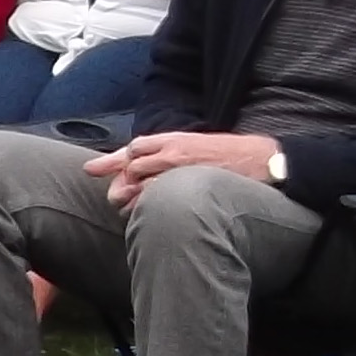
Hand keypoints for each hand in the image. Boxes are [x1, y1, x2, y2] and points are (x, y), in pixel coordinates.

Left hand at [93, 131, 277, 210]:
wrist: (261, 162)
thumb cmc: (233, 157)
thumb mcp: (200, 145)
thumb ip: (175, 153)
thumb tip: (152, 165)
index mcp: (174, 139)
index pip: (134, 148)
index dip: (113, 161)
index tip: (94, 170)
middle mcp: (171, 151)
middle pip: (130, 166)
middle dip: (118, 182)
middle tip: (115, 198)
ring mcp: (178, 170)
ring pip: (137, 184)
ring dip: (126, 198)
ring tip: (125, 209)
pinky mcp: (186, 187)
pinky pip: (154, 199)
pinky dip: (143, 208)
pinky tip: (141, 216)